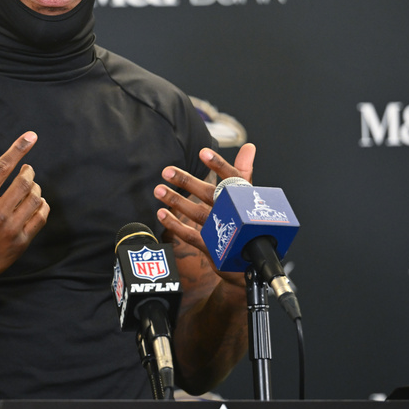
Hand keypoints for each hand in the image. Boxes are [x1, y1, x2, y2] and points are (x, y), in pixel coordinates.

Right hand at [0, 131, 49, 290]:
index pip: (3, 166)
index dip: (19, 148)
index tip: (31, 136)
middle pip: (25, 181)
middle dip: (29, 171)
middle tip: (27, 170)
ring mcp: (10, 229)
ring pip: (35, 198)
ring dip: (36, 188)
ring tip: (30, 188)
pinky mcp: (20, 243)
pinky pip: (40, 217)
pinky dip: (42, 206)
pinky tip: (35, 204)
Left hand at [154, 143, 255, 281]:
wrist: (250, 262)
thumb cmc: (246, 223)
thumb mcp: (246, 197)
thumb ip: (243, 171)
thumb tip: (249, 147)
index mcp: (242, 199)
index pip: (233, 178)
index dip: (218, 165)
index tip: (203, 152)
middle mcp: (234, 214)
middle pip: (209, 194)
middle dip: (187, 182)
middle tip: (167, 171)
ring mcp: (224, 232)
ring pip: (197, 214)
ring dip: (176, 201)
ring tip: (158, 190)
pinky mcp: (214, 248)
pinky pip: (191, 235)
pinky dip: (175, 225)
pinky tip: (161, 214)